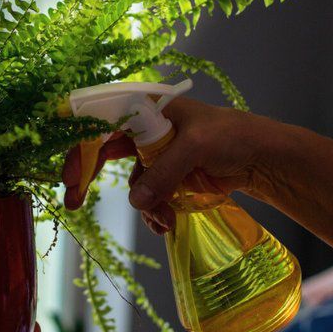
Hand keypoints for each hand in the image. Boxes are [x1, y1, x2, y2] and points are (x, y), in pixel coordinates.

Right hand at [61, 98, 266, 234]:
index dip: (82, 145)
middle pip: (105, 151)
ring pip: (132, 183)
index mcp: (148, 108)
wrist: (262, 158)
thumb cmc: (232, 136)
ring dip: (143, 204)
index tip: (70, 175)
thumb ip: (164, 172)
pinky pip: (149, 196)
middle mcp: (146, 128)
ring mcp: (157, 154)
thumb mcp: (196, 146)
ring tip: (163, 220)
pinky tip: (167, 223)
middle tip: (74, 201)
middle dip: (90, 176)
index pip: (102, 121)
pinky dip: (155, 212)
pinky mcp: (169, 177)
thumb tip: (136, 201)